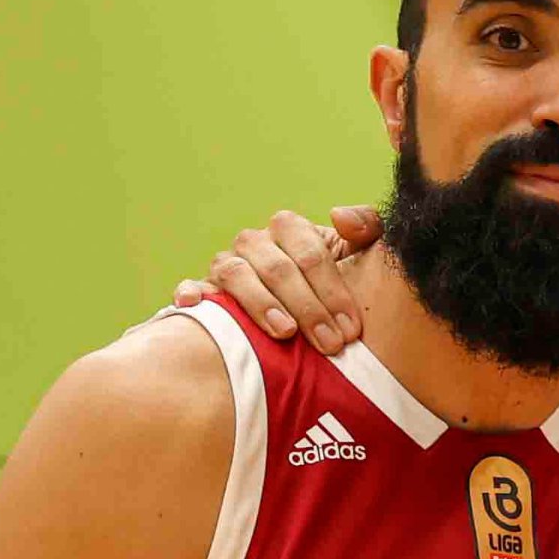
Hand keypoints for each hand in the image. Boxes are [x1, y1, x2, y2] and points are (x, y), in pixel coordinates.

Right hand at [181, 205, 379, 354]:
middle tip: (330, 343)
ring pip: (237, 275)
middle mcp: (255, 243)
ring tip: (285, 332)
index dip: (333, 289)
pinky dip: (192, 291)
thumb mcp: (359, 255)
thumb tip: (340, 216)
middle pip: (278, 269)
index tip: (351, 327)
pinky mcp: (206, 287)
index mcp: (290, 229)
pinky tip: (195, 304)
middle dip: (308, 308)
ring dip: (261, 304)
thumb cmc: (336, 283)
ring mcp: (227, 263)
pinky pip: (193, 284)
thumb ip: (366, 230)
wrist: (308, 311)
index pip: (309, 253)